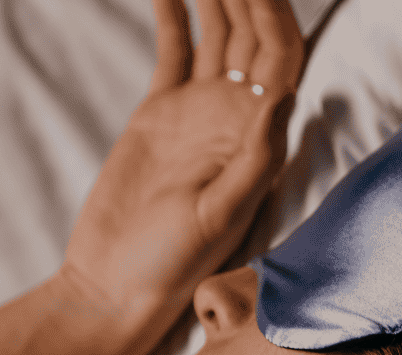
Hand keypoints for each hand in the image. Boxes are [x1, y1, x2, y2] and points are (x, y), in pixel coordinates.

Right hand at [62, 0, 303, 336]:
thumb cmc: (172, 264)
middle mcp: (236, 117)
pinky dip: (174, 16)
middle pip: (254, 35)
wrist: (115, 281)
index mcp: (259, 137)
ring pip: (218, 34)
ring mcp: (199, 111)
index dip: (275, 12)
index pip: (281, 58)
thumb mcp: (219, 215)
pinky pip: (174, 51)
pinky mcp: (160, 113)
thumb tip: (286, 97)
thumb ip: (255, 160)